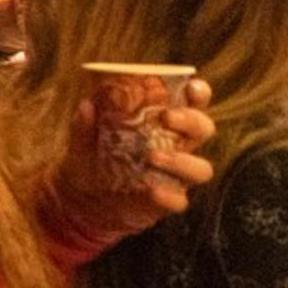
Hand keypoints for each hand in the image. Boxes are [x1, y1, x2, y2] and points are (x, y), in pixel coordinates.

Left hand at [40, 78, 216, 248]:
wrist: (84, 198)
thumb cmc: (92, 158)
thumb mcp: (82, 139)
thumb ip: (84, 124)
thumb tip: (86, 105)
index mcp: (163, 123)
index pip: (192, 103)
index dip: (199, 93)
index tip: (192, 87)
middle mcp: (178, 146)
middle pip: (204, 129)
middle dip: (192, 121)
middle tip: (167, 117)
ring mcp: (177, 175)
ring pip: (202, 168)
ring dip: (181, 161)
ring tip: (151, 156)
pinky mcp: (169, 200)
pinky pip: (180, 200)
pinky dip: (169, 195)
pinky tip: (151, 190)